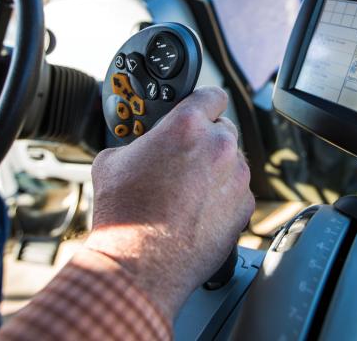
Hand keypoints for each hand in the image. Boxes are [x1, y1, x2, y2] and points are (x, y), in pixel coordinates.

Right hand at [83, 86, 254, 318]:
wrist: (140, 263)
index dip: (203, 101)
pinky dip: (222, 197)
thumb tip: (140, 146)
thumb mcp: (112, 161)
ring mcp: (236, 177)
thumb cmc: (126, 214)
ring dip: (214, 169)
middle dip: (205, 140)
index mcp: (187, 126)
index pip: (210, 94)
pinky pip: (236, 191)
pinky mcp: (244, 206)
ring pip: (231, 161)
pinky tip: (196, 211)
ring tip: (185, 192)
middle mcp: (218, 146)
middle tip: (182, 159)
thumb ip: (137, 143)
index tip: (201, 108)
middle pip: (222, 128)